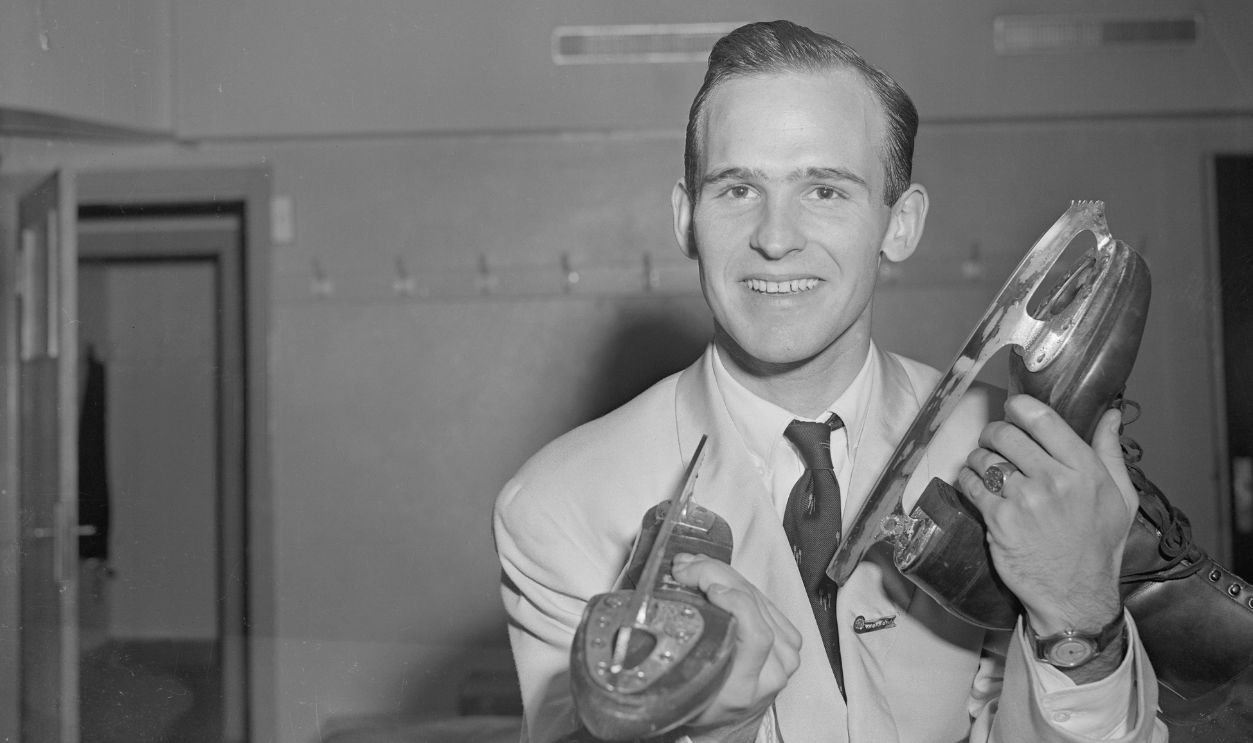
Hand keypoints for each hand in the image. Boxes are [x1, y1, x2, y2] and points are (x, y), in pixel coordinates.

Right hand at [668, 552, 801, 740]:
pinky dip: (737, 582)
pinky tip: (716, 576)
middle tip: (687, 566)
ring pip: (757, 596)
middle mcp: (773, 670)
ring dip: (723, 575)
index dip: (735, 604)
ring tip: (695, 566)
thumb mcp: (685, 688)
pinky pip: (763, 598)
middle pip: (754, 606)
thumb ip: (683, 654)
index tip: (708, 589)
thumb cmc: (705, 704)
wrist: (730, 720)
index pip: (756, 636)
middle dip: (717, 576)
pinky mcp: (790, 638)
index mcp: (746, 687)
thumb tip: (670, 603)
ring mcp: (786, 654)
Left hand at [956, 395, 1136, 635]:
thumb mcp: (1120, 498)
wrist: (1075, 595)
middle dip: (994, 431)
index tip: (1013, 408)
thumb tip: (1110, 414)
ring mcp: (1024, 501)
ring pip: (984, 457)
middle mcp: (1054, 481)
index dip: (1020, 407)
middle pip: (1007, 434)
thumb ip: (1111, 452)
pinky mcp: (999, 520)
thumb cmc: (1098, 546)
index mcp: (1085, 471)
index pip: (1043, 420)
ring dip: (979, 456)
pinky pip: (972, 484)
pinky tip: (975, 482)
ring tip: (985, 464)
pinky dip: (968, 478)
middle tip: (994, 439)